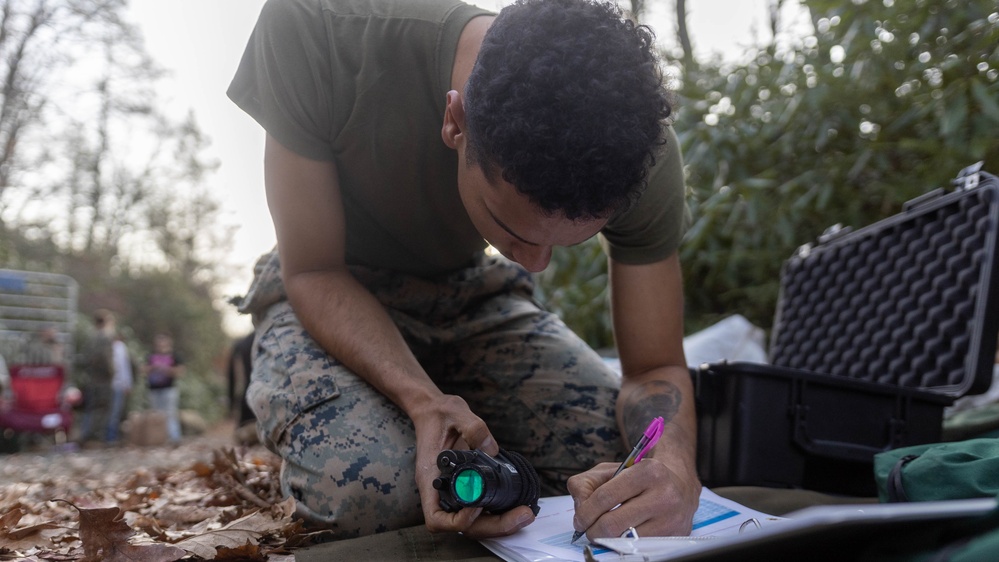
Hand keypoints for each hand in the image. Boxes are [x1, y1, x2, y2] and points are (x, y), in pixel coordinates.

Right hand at [410, 393, 535, 537]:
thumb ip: (473, 428)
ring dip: (499, 524)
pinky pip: (479, 509)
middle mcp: (440, 491)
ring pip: (474, 522)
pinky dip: (497, 513)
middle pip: (463, 526)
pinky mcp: (464, 487)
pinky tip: (515, 504)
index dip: (459, 520)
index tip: (479, 505)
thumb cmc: (439, 413)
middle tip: (522, 515)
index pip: (436, 517)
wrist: (433, 410)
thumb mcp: (455, 412)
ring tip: (524, 514)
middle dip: (494, 526)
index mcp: (430, 478)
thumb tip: (491, 448)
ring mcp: (452, 491)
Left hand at [567, 456, 700, 540]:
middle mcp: (663, 495)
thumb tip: (580, 506)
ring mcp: (671, 518)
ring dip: (608, 539)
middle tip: (589, 530)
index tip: (580, 520)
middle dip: (593, 530)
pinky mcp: (674, 536)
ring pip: (625, 538)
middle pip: (613, 523)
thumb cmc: (643, 479)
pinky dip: (625, 543)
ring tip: (605, 532)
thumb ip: (588, 482)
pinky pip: (639, 546)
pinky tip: (622, 535)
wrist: (681, 487)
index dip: (586, 512)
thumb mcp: (614, 469)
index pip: (605, 497)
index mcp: (647, 472)